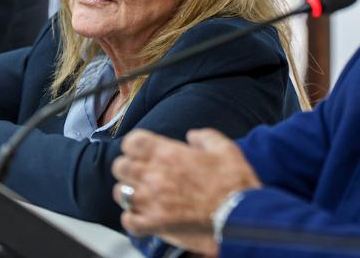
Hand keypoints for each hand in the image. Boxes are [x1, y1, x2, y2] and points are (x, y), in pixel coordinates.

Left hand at [111, 129, 261, 255]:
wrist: (240, 217)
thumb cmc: (234, 184)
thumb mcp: (225, 149)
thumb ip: (205, 137)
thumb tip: (192, 136)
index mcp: (168, 153)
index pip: (132, 142)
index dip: (134, 145)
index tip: (140, 150)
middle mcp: (155, 175)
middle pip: (120, 166)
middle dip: (129, 168)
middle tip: (140, 173)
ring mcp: (152, 201)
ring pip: (120, 193)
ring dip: (129, 193)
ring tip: (141, 195)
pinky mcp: (155, 224)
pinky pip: (128, 221)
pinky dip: (132, 219)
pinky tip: (143, 217)